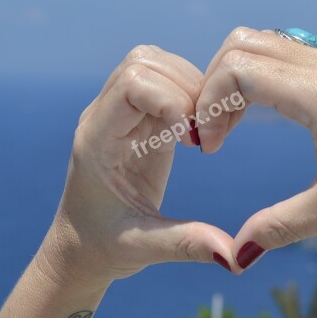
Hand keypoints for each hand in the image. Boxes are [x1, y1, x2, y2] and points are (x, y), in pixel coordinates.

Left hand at [39, 45, 235, 288]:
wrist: (81, 248)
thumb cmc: (102, 249)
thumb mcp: (143, 248)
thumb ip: (186, 244)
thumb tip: (235, 256)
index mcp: (96, 140)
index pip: (131, 82)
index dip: (170, 98)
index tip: (190, 138)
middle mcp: (104, 118)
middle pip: (144, 61)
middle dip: (185, 87)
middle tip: (203, 134)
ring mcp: (121, 115)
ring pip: (156, 65)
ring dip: (190, 88)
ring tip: (202, 132)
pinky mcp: (140, 120)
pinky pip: (166, 85)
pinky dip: (191, 99)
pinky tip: (198, 136)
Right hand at [197, 27, 316, 270]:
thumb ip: (279, 226)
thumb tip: (235, 256)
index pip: (238, 69)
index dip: (208, 104)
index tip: (209, 146)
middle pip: (242, 44)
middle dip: (213, 86)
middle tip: (213, 134)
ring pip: (262, 44)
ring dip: (235, 80)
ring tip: (231, 127)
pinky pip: (284, 56)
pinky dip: (259, 78)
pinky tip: (262, 117)